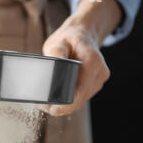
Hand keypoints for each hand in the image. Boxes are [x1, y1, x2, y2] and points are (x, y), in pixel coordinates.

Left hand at [40, 0, 121, 115]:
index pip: (80, 91)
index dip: (65, 104)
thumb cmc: (68, 38)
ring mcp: (99, 79)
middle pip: (80, 98)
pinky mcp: (96, 83)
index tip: (49, 108)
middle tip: (43, 107)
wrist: (82, 34)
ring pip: (81, 100)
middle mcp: (99, 72)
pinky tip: (56, 98)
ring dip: (65, 104)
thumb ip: (56, 54)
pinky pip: (82, 96)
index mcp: (92, 61)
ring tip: (46, 104)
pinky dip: (70, 99)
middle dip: (62, 106)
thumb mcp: (58, 43)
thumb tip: (53, 69)